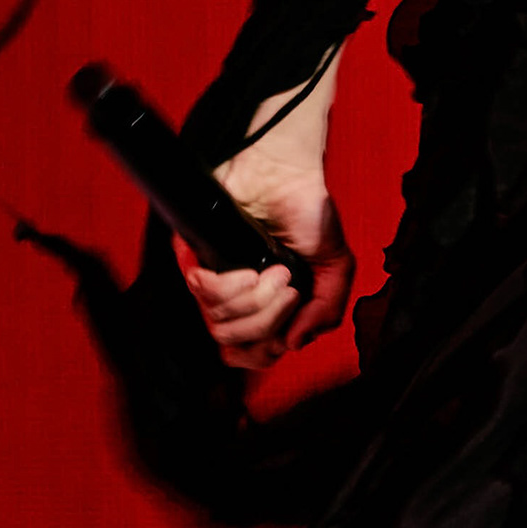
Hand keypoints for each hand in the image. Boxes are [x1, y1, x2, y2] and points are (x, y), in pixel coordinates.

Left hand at [177, 139, 354, 375]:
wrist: (286, 172)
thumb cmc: (308, 211)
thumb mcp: (335, 266)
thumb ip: (328, 310)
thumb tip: (294, 343)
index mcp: (264, 306)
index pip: (248, 355)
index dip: (265, 351)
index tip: (288, 325)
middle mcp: (234, 298)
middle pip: (233, 344)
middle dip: (268, 320)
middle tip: (287, 285)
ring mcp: (212, 278)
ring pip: (217, 323)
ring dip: (254, 299)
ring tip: (274, 270)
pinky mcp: (191, 257)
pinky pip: (201, 292)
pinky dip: (229, 284)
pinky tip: (249, 267)